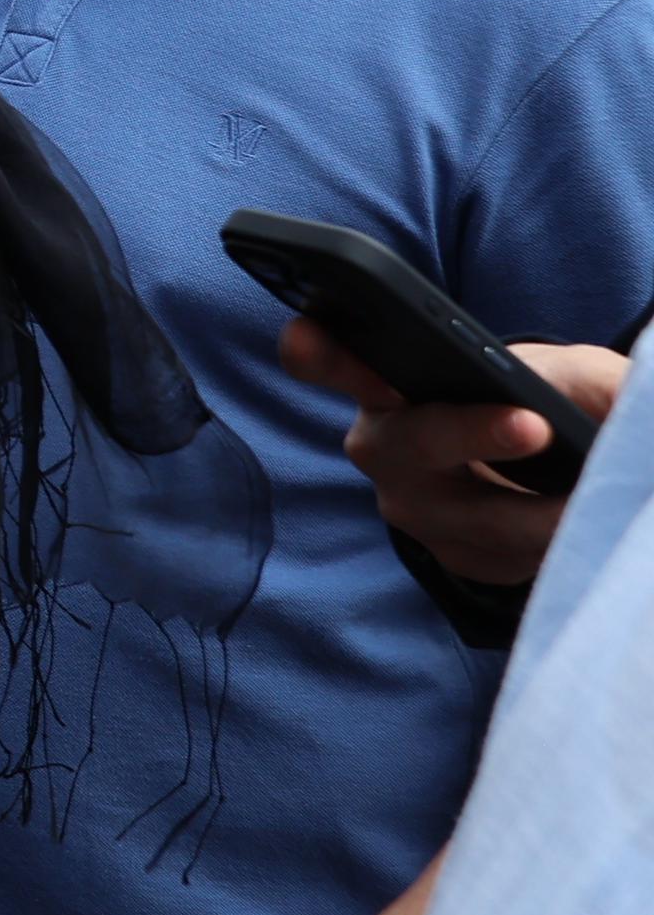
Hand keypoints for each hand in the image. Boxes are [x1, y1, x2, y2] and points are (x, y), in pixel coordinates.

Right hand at [282, 318, 619, 601]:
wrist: (558, 461)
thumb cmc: (546, 396)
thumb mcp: (568, 372)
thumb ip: (571, 374)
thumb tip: (581, 399)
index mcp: (387, 378)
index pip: (323, 357)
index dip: (327, 358)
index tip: (377, 374)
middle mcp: (383, 445)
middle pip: (405, 446)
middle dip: (469, 434)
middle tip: (535, 427)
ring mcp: (411, 507)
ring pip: (471, 516)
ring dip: (539, 508)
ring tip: (591, 493)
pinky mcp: (453, 554)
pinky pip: (503, 556)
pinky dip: (548, 539)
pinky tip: (572, 518)